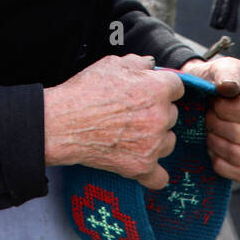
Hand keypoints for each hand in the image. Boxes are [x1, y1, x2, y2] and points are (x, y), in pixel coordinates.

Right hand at [44, 54, 184, 189]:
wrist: (63, 123)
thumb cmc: (85, 92)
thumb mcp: (111, 64)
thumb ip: (138, 62)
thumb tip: (151, 64)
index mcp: (157, 89)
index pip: (177, 86)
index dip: (162, 87)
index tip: (151, 91)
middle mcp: (160, 117)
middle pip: (172, 114)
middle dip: (157, 111)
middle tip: (133, 112)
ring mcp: (153, 145)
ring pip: (168, 141)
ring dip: (156, 138)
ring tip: (133, 134)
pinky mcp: (142, 167)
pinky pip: (160, 177)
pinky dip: (152, 172)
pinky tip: (142, 162)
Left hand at [179, 56, 239, 181]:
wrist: (207, 91)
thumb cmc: (215, 77)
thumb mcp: (219, 66)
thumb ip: (225, 73)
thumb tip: (228, 86)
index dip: (223, 110)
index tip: (214, 101)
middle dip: (216, 125)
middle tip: (208, 114)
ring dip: (217, 144)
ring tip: (210, 129)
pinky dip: (222, 163)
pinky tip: (214, 148)